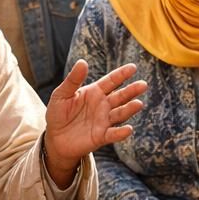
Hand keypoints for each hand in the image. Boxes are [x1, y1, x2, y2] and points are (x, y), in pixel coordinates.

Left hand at [42, 61, 147, 183]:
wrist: (55, 137)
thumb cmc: (58, 113)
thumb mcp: (62, 94)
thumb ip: (73, 80)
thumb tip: (82, 62)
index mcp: (95, 92)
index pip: (111, 81)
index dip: (121, 74)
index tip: (133, 67)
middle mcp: (103, 105)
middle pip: (120, 96)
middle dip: (131, 91)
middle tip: (143, 84)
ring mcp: (103, 121)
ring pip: (120, 114)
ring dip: (129, 109)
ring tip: (138, 104)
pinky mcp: (101, 136)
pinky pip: (113, 134)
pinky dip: (120, 133)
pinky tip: (128, 129)